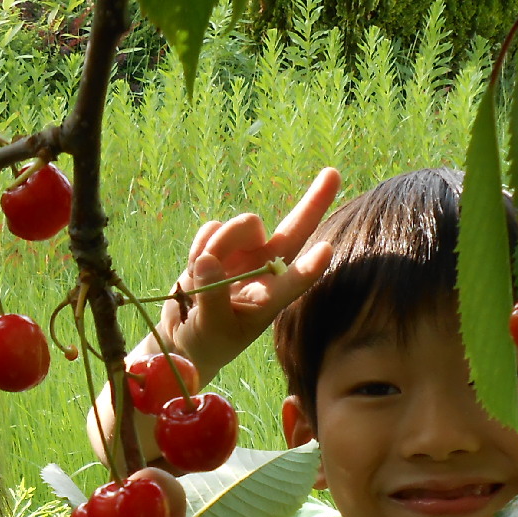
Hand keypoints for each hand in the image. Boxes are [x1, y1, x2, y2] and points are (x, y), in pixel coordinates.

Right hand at [153, 166, 340, 377]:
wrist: (185, 336)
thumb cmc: (207, 342)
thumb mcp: (210, 329)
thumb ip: (212, 298)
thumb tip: (208, 260)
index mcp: (271, 298)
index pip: (295, 280)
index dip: (311, 267)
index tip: (328, 251)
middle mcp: (265, 270)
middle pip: (294, 230)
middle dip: (315, 202)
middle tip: (333, 174)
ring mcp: (245, 254)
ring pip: (243, 224)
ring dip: (219, 243)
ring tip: (199, 276)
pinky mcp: (221, 244)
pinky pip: (213, 227)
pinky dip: (200, 244)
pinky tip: (194, 268)